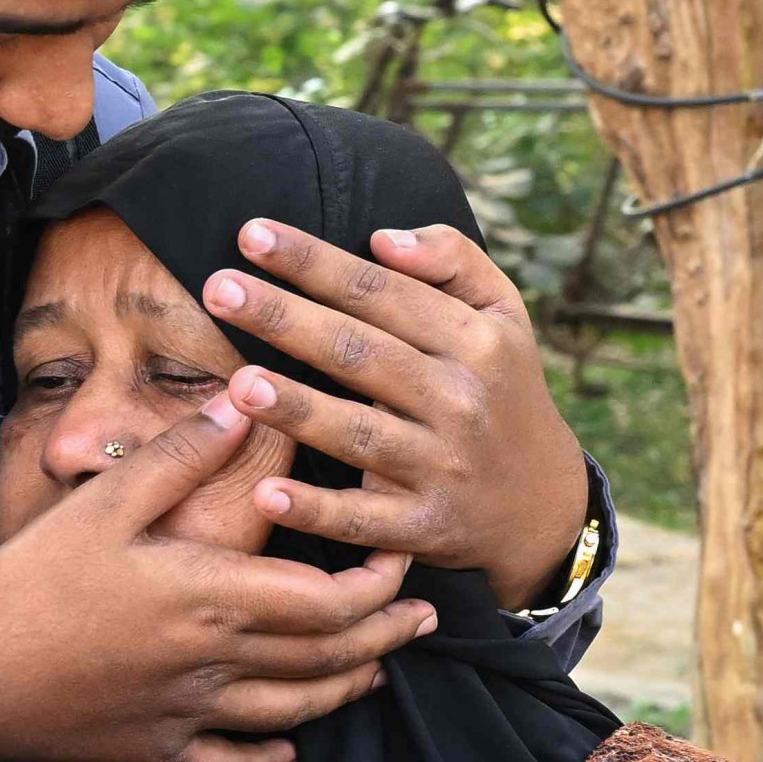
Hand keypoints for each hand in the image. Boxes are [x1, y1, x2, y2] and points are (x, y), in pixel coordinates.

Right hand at [0, 392, 439, 761]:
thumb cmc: (33, 587)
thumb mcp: (102, 502)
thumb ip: (180, 453)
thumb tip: (243, 401)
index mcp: (213, 598)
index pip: (330, 598)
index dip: (380, 583)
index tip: (400, 556)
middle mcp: (218, 663)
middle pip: (330, 657)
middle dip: (387, 635)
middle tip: (422, 617)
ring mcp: (193, 715)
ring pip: (297, 710)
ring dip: (348, 687)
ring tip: (378, 667)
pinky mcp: (160, 752)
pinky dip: (274, 756)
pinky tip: (290, 747)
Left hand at [198, 219, 594, 601]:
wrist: (542, 504)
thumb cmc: (501, 389)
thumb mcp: (503, 315)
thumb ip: (453, 260)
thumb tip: (382, 238)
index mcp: (474, 340)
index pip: (380, 292)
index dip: (315, 261)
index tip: (251, 234)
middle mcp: (459, 400)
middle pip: (359, 354)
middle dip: (286, 320)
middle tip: (219, 290)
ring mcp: (442, 466)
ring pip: (358, 433)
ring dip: (298, 411)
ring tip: (239, 383)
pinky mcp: (425, 527)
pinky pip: (364, 520)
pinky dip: (317, 512)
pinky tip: (266, 493)